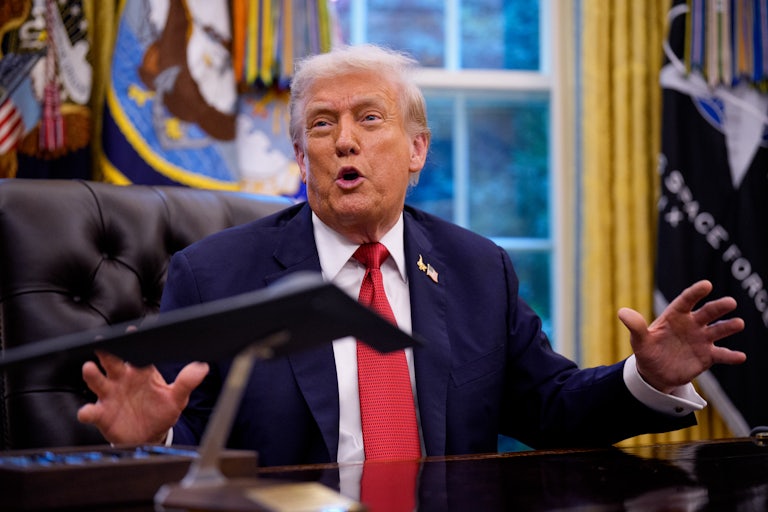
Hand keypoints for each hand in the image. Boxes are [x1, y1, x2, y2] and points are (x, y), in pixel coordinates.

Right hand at [77, 350, 208, 443]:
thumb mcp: (177, 398)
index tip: (132, 331)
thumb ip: (186, 382)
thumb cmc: (161, 412)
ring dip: (92, 375)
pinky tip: (87, 411)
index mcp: (141, 372)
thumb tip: (202, 368)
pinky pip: (91, 411)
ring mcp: (111, 395)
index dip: (134, 341)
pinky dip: (87, 411)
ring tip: (89, 368)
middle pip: (112, 362)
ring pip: (98, 381)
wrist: (150, 436)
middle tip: (102, 343)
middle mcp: (123, 380)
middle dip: (107, 352)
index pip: (137, 353)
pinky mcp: (102, 414)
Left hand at [617, 280, 745, 393]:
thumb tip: (622, 312)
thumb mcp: (639, 340)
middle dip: (718, 307)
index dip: (696, 292)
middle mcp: (692, 324)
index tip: (706, 285)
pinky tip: (740, 356)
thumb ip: (635, 326)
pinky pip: (722, 354)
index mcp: (675, 315)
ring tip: (738, 323)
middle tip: (730, 303)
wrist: (655, 372)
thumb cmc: (647, 351)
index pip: (686, 300)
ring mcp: (702, 339)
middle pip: (707, 312)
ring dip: (729, 326)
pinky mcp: (708, 356)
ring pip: (718, 330)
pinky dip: (731, 356)